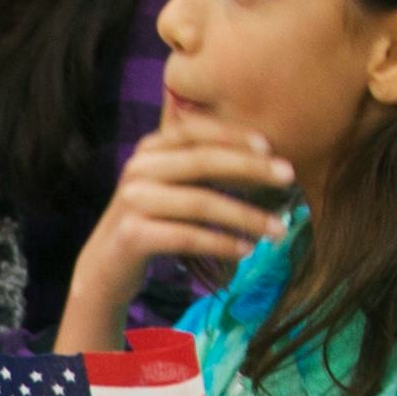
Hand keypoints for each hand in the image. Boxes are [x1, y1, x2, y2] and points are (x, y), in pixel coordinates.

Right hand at [57, 111, 291, 347]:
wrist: (107, 265)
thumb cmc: (153, 221)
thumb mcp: (172, 185)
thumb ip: (202, 166)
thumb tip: (266, 158)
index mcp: (150, 149)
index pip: (197, 131)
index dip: (234, 135)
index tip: (271, 146)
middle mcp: (138, 168)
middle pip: (203, 161)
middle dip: (251, 169)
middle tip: (289, 177)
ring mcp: (133, 201)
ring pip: (201, 203)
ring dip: (246, 216)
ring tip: (279, 230)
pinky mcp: (133, 235)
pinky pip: (189, 237)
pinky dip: (222, 243)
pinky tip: (247, 251)